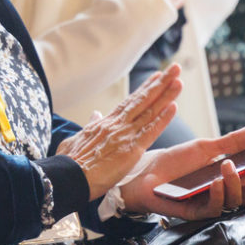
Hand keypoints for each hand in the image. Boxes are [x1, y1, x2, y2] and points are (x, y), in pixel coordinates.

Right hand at [56, 65, 181, 199]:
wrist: (66, 176)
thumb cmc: (69, 162)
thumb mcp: (77, 139)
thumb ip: (90, 125)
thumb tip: (96, 114)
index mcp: (105, 123)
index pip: (129, 102)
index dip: (145, 89)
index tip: (156, 77)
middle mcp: (116, 124)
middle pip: (142, 100)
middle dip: (160, 84)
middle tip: (174, 69)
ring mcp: (124, 135)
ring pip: (149, 111)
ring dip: (166, 95)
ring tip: (178, 80)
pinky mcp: (130, 150)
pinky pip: (150, 132)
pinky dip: (163, 119)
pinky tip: (174, 107)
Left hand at [119, 124, 244, 219]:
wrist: (141, 173)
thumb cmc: (172, 162)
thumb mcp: (203, 147)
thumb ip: (231, 142)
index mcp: (228, 175)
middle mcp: (224, 191)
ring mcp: (211, 203)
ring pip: (236, 201)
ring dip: (236, 183)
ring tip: (229, 166)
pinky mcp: (195, 213)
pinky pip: (213, 209)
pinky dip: (217, 194)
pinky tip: (215, 182)